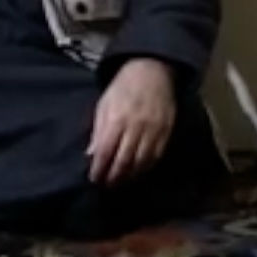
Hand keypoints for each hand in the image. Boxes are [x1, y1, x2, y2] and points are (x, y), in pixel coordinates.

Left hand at [88, 58, 175, 185]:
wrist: (152, 71)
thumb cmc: (123, 87)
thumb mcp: (104, 104)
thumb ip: (98, 130)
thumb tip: (90, 154)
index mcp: (117, 118)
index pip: (105, 151)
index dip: (99, 169)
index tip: (93, 178)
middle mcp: (136, 126)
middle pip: (124, 161)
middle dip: (113, 177)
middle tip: (106, 185)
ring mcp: (153, 130)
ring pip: (141, 162)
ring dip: (129, 176)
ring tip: (120, 181)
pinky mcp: (166, 132)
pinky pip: (156, 157)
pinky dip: (145, 168)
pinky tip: (137, 171)